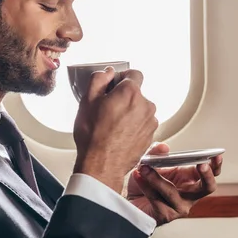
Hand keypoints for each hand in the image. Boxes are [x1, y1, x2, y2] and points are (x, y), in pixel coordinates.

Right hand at [73, 67, 157, 193]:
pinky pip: (142, 123)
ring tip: (112, 124)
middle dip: (124, 97)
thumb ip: (98, 79)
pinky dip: (134, 125)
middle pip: (137, 93)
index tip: (114, 85)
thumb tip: (107, 72)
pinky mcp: (150, 136)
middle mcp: (145, 105)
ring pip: (140, 109)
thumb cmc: (94, 136)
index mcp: (130, 93)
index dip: (122, 78)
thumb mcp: (87, 101)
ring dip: (130, 112)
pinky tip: (119, 133)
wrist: (102, 165)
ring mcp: (150, 122)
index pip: (134, 73)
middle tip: (107, 108)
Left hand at [126, 142, 222, 225]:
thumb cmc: (144, 183)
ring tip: (143, 167)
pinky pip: (156, 199)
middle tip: (201, 165)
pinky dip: (145, 186)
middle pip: (207, 188)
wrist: (128, 201)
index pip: (210, 174)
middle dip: (206, 175)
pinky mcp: (165, 216)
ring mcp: (179, 207)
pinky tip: (138, 176)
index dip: (215, 166)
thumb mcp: (149, 163)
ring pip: (172, 192)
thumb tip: (163, 147)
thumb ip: (155, 153)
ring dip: (156, 178)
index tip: (216, 156)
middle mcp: (189, 195)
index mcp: (190, 180)